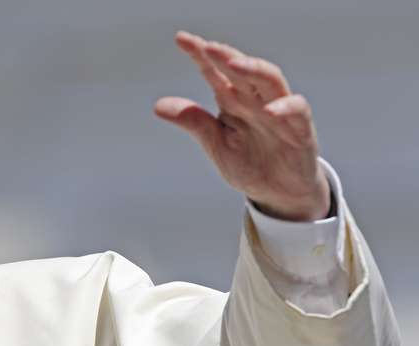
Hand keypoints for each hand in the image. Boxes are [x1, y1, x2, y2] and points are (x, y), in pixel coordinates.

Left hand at [155, 31, 329, 220]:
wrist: (279, 192)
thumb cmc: (250, 163)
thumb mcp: (216, 144)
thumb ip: (193, 122)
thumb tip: (158, 106)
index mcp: (233, 101)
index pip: (215, 72)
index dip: (200, 54)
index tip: (181, 39)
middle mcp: (256, 100)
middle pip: (242, 69)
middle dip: (225, 56)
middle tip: (208, 47)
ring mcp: (279, 111)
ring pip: (270, 80)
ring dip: (253, 69)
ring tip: (234, 63)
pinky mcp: (300, 129)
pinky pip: (297, 111)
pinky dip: (286, 108)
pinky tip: (271, 110)